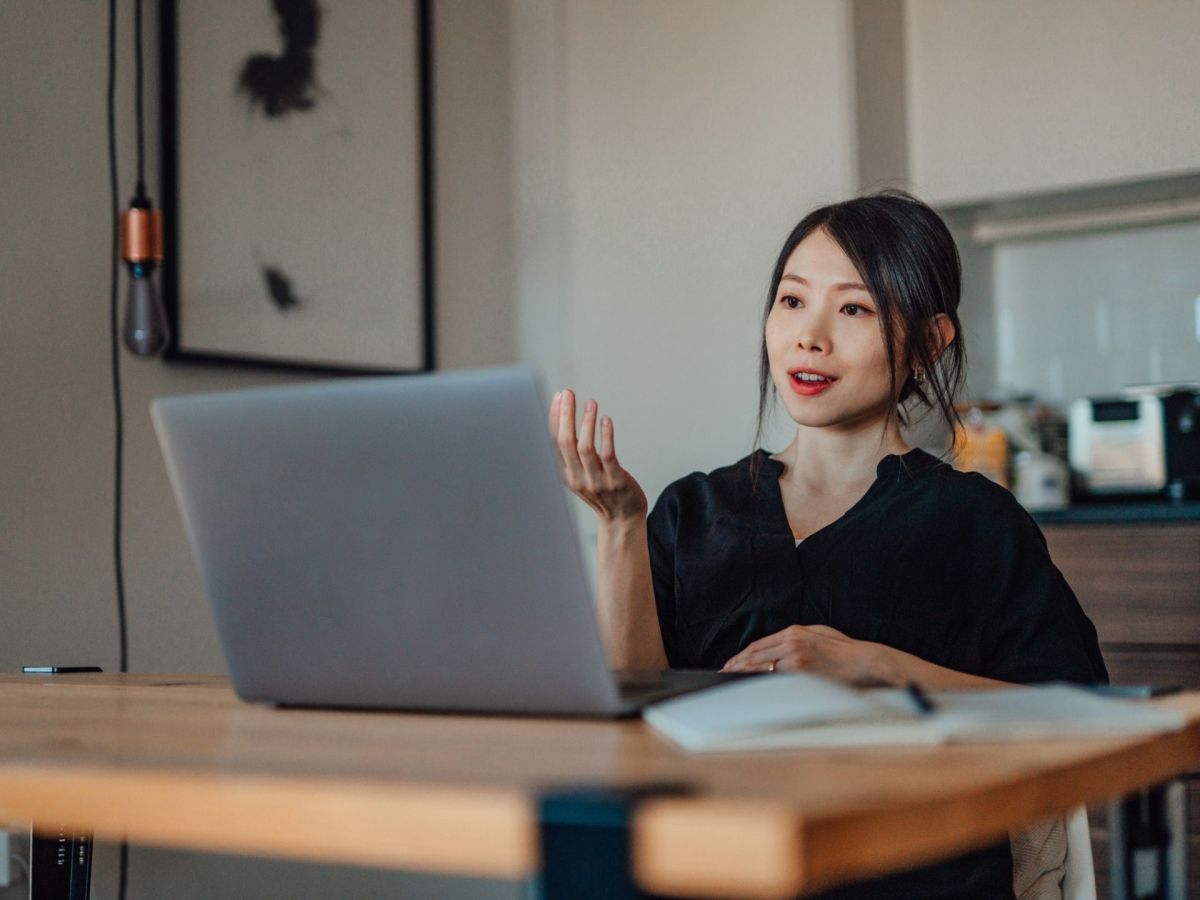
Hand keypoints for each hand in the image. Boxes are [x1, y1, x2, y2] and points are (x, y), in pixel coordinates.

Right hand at [548, 389, 647, 523]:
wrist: (622, 521)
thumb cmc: (602, 493)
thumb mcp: (580, 475)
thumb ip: (572, 454)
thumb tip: (566, 419)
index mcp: (565, 474)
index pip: (554, 442)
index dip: (555, 418)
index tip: (559, 397)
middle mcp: (577, 478)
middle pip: (565, 442)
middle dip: (565, 415)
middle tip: (568, 393)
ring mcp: (596, 481)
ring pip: (584, 448)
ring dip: (586, 422)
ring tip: (591, 403)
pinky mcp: (616, 481)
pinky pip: (608, 456)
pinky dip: (606, 436)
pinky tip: (606, 420)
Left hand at [720, 624, 887, 685]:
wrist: (862, 661)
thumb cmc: (843, 649)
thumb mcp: (817, 633)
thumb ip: (797, 638)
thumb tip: (780, 647)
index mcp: (793, 631)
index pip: (758, 645)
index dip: (742, 655)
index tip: (731, 663)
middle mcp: (790, 642)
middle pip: (755, 655)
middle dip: (737, 665)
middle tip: (723, 673)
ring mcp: (794, 657)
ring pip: (761, 667)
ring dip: (744, 674)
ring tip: (730, 680)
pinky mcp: (801, 672)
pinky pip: (775, 679)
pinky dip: (761, 682)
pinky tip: (750, 688)